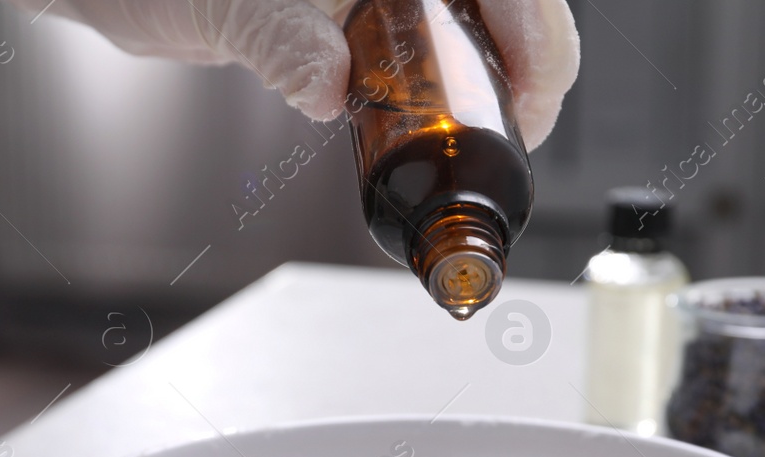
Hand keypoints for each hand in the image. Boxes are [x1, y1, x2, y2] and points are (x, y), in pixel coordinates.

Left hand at [42, 0, 579, 145]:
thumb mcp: (230, 5)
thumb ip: (284, 41)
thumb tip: (329, 86)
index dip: (534, 31)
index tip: (531, 97)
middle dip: (527, 58)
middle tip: (518, 134)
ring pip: (471, 20)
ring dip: (494, 73)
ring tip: (497, 137)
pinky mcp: (356, 11)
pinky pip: (430, 41)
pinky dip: (450, 83)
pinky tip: (447, 123)